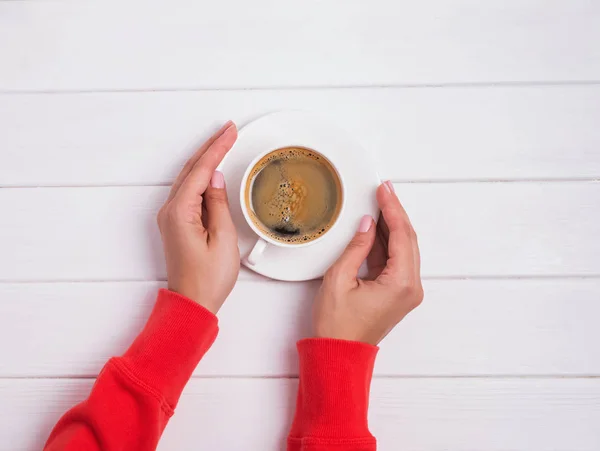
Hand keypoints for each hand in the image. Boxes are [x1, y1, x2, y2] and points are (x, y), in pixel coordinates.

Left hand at [157, 121, 239, 313]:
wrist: (192, 303)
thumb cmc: (207, 279)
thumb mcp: (223, 239)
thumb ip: (218, 204)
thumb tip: (215, 179)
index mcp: (180, 213)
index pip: (200, 171)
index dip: (217, 149)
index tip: (230, 132)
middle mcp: (170, 211)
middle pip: (190, 169)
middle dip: (210, 147)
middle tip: (228, 130)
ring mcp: (171, 217)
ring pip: (187, 178)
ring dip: (204, 159)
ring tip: (222, 142)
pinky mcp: (176, 224)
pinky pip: (187, 191)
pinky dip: (200, 175)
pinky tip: (210, 170)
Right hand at [313, 181, 422, 344]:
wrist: (338, 354)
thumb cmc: (337, 326)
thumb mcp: (338, 279)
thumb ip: (356, 247)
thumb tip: (367, 223)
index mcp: (401, 284)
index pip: (401, 235)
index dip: (392, 209)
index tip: (384, 190)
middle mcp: (411, 287)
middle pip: (408, 239)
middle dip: (395, 212)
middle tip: (384, 190)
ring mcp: (406, 291)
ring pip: (403, 248)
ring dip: (392, 225)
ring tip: (379, 202)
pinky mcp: (397, 292)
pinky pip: (396, 260)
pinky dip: (387, 242)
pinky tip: (376, 227)